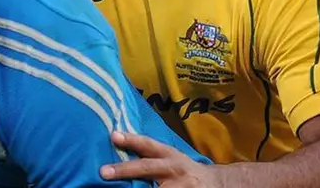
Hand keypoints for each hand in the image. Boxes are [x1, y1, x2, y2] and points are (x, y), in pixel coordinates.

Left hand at [100, 131, 218, 186]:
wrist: (216, 184)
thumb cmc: (184, 170)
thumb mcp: (171, 158)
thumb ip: (151, 156)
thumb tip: (119, 146)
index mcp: (170, 155)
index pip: (148, 145)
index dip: (131, 140)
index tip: (114, 136)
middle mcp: (174, 169)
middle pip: (146, 168)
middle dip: (124, 170)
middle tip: (103, 172)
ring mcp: (180, 186)